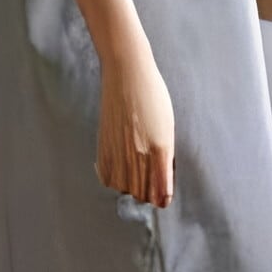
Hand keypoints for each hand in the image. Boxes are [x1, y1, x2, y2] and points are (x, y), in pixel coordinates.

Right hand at [95, 50, 174, 208]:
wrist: (126, 74)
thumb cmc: (153, 96)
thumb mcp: (168, 127)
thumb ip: (166, 156)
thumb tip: (163, 182)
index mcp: (160, 149)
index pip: (161, 192)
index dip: (163, 197)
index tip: (164, 195)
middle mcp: (138, 154)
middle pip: (143, 195)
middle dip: (148, 193)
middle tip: (150, 182)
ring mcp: (119, 151)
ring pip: (125, 188)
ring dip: (131, 187)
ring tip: (135, 174)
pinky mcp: (104, 146)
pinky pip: (107, 177)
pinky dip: (114, 178)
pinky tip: (120, 169)